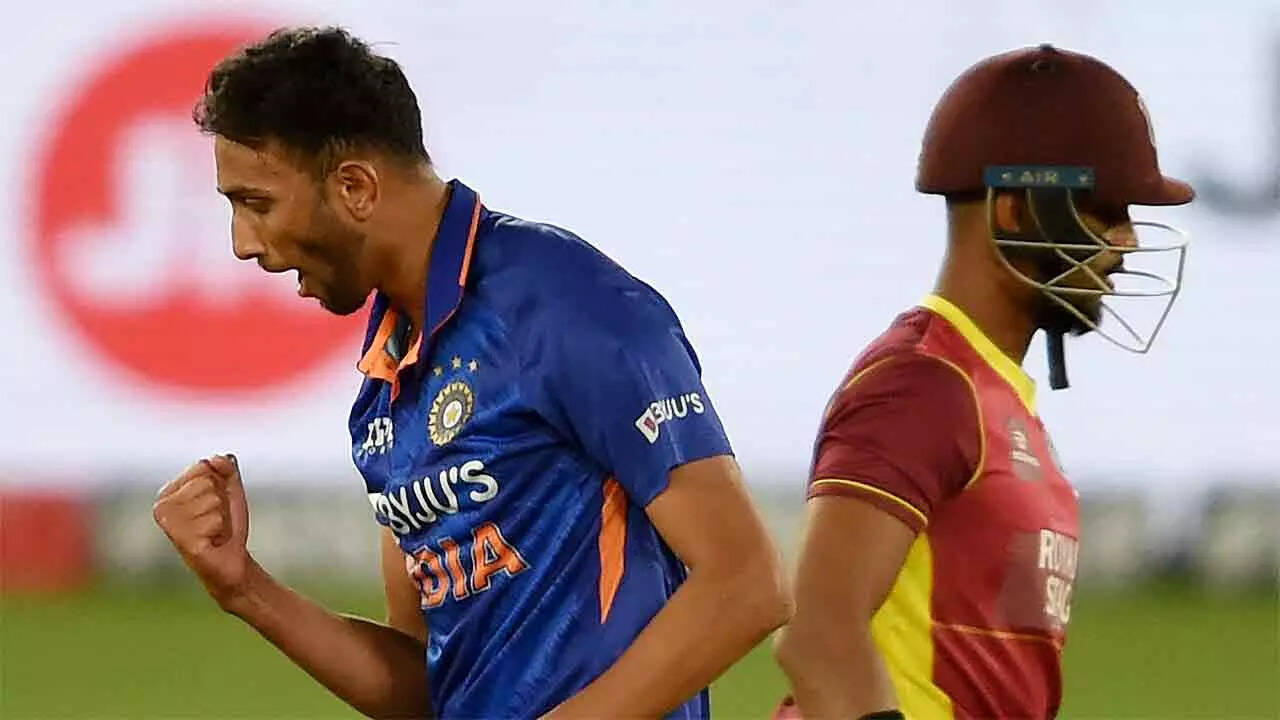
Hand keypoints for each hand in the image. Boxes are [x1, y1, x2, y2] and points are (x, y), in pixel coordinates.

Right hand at [153, 454, 252, 608]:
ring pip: (213, 500)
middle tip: (215, 520)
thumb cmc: (227, 524)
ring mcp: (170, 524)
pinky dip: (222, 530)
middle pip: (208, 482)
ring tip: (213, 531)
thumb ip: (226, 468)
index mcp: (168, 491)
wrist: (232, 560)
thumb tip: (214, 458)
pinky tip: (212, 542)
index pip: (203, 465)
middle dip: (222, 501)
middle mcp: (162, 506)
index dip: (220, 483)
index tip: (215, 503)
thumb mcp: (230, 489)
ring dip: (222, 517)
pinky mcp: (182, 540)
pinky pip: (215, 520)